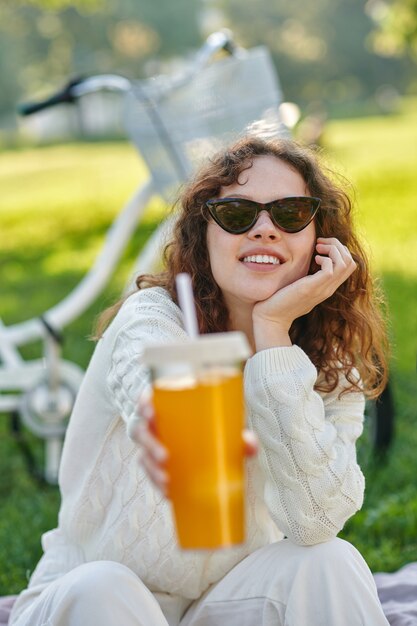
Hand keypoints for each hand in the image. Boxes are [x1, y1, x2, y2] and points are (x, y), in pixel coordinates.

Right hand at [133, 396, 257, 495]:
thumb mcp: (223, 423)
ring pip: (142, 455)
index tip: (152, 413)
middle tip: (165, 457)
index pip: (145, 400)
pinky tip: (169, 493)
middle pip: (139, 430)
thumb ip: (237, 433)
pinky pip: (150, 472)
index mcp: (164, 406)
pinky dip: (158, 483)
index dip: (143, 405)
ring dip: (152, 468)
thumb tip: (250, 446)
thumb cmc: (210, 422)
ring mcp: (151, 444)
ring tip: (167, 480)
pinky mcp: (155, 463)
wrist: (204, 435)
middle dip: (149, 444)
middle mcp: (153, 424)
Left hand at [252, 237, 356, 347]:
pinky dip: (324, 258)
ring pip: (345, 263)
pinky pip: (331, 269)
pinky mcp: (312, 288)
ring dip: (333, 249)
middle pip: (350, 262)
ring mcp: (322, 289)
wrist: (271, 318)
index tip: (321, 246)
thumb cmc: (281, 300)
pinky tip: (313, 259)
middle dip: (338, 246)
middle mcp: (328, 288)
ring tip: (317, 248)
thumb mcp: (300, 285)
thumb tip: (310, 260)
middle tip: (320, 243)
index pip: (349, 265)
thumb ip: (309, 276)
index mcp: (327, 287)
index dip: (339, 250)